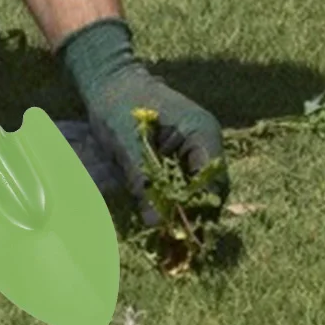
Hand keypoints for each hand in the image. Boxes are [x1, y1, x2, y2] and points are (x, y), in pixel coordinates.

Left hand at [58, 17, 227, 220]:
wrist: (110, 82)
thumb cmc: (119, 105)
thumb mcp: (128, 143)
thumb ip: (143, 181)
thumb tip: (156, 223)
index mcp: (202, 132)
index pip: (213, 180)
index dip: (199, 208)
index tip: (179, 233)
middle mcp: (205, 143)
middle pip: (210, 190)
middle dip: (193, 215)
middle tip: (172, 242)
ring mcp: (193, 150)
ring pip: (198, 192)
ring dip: (183, 212)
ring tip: (165, 236)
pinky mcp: (179, 158)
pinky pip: (183, 186)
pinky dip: (173, 203)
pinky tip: (158, 218)